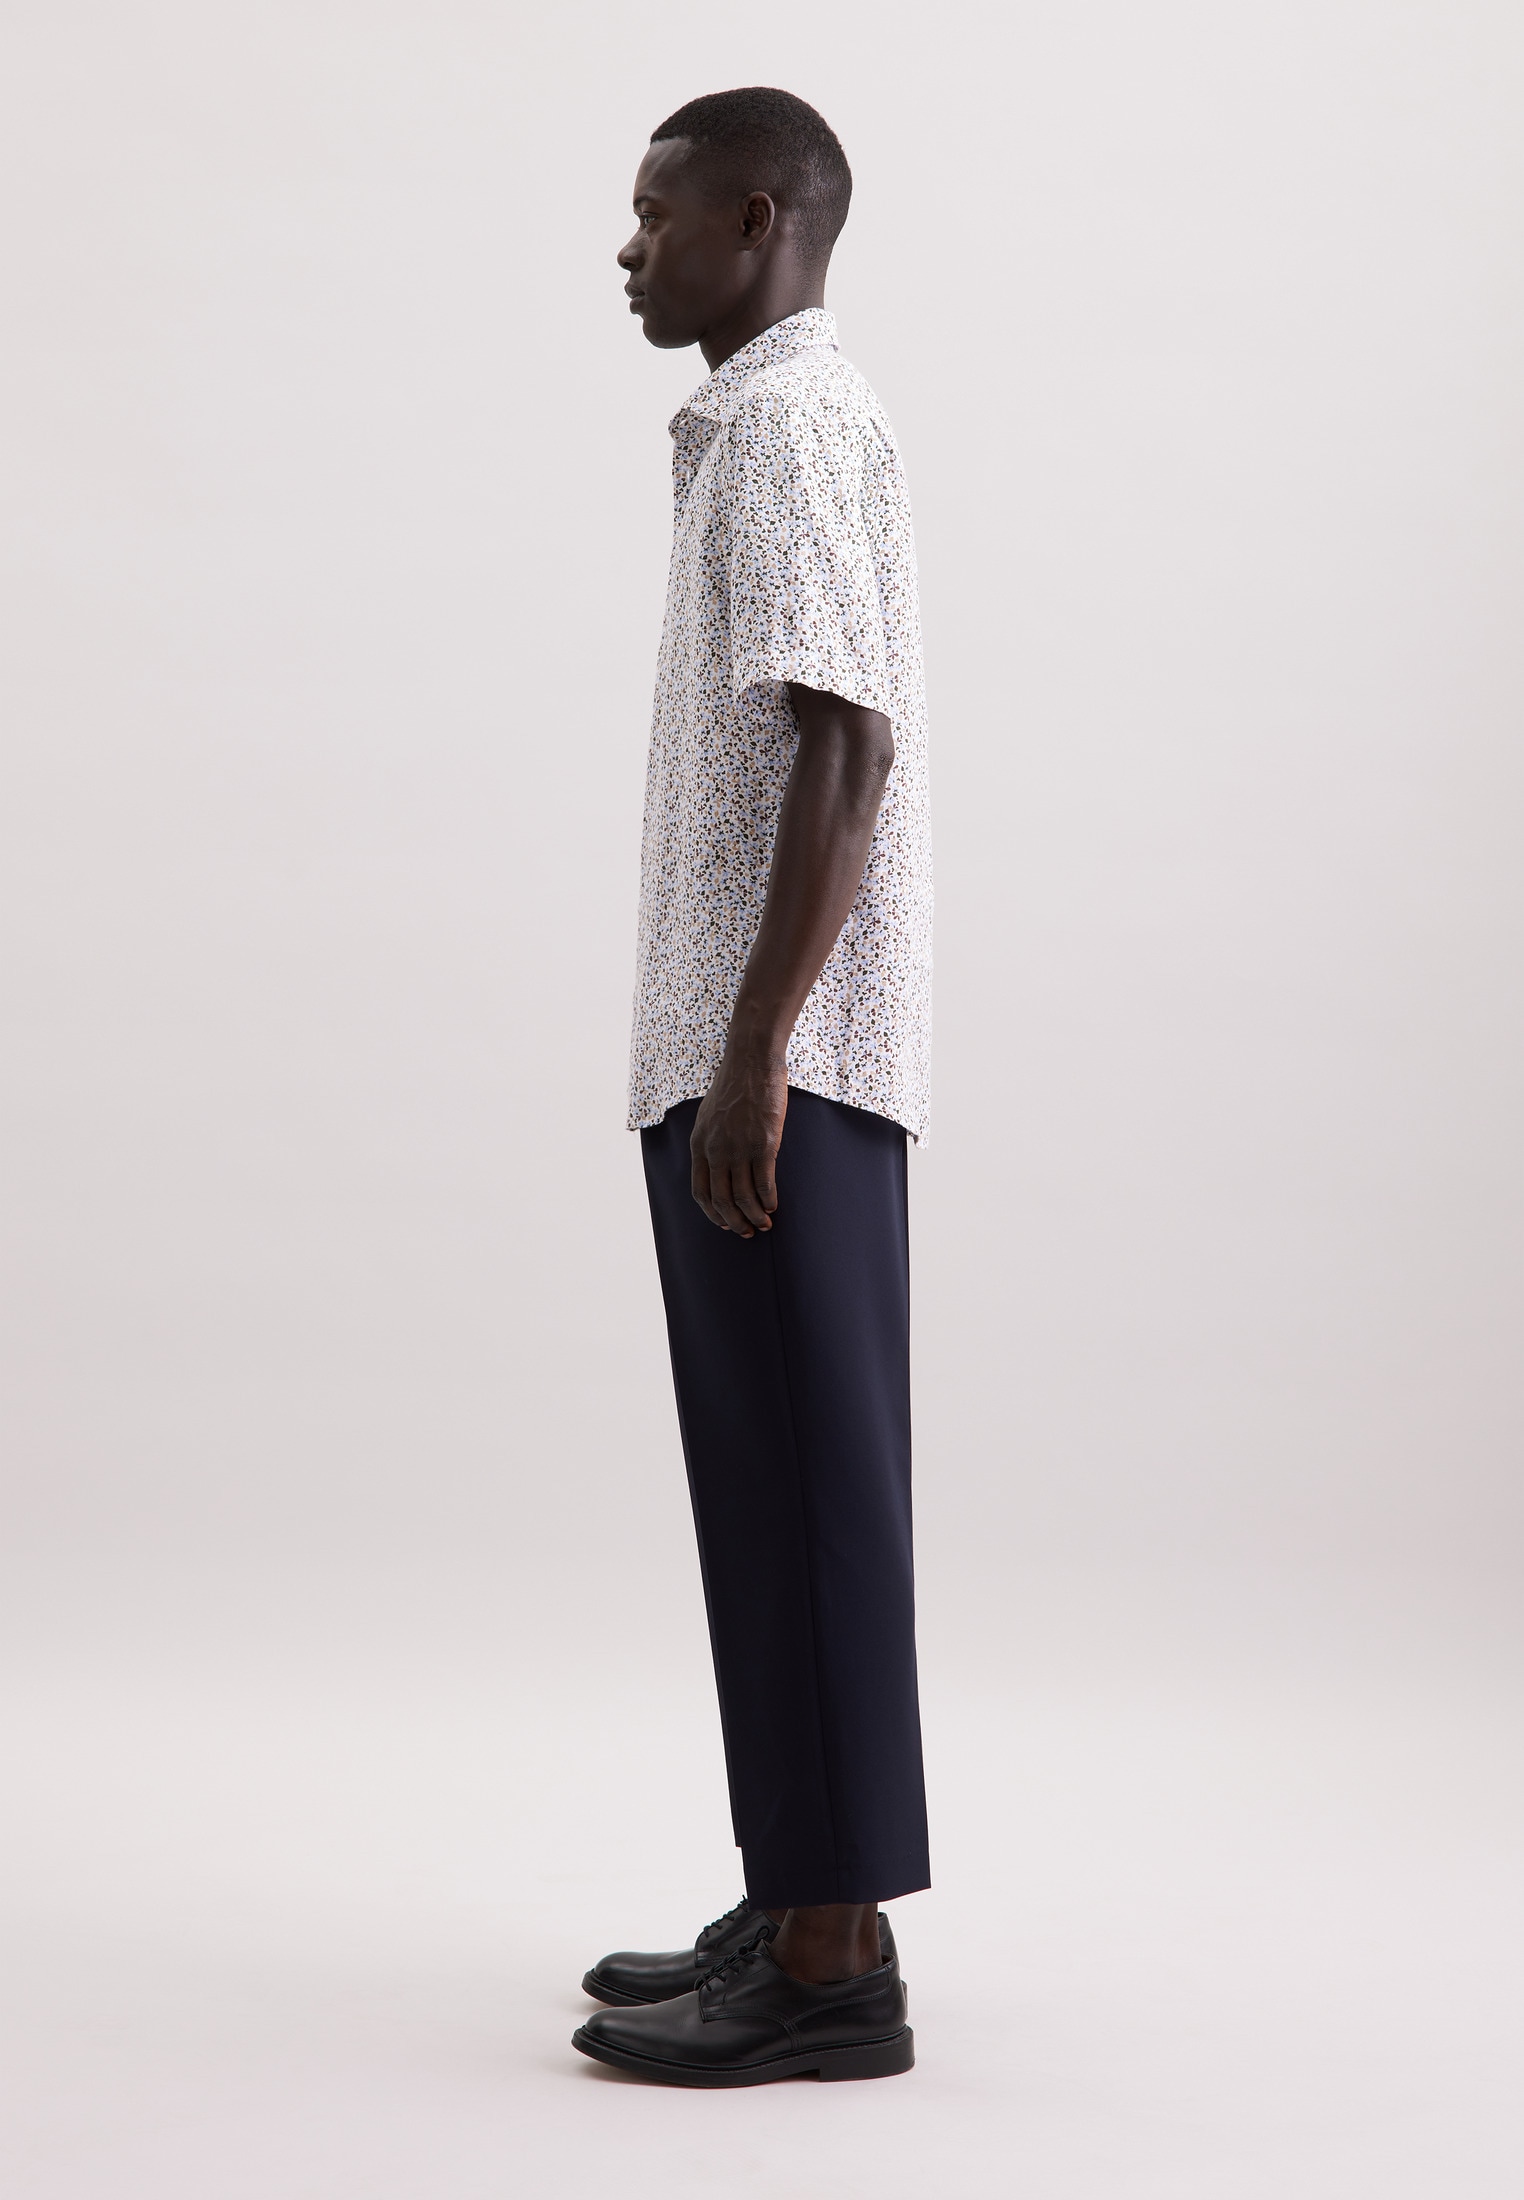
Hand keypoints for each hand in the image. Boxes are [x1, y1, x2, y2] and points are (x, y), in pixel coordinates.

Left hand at [690, 1040, 787, 1235]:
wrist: (751, 1062)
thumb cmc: (734, 1085)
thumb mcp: (709, 1115)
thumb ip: (709, 1140)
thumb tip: (716, 1161)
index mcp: (700, 1145)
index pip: (700, 1192)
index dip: (712, 1213)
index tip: (725, 1223)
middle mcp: (716, 1151)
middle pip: (722, 1200)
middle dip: (734, 1222)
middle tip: (747, 1232)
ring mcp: (739, 1149)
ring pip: (744, 1197)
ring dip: (754, 1216)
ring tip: (764, 1224)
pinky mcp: (763, 1144)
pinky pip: (764, 1183)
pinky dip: (768, 1200)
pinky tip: (774, 1206)